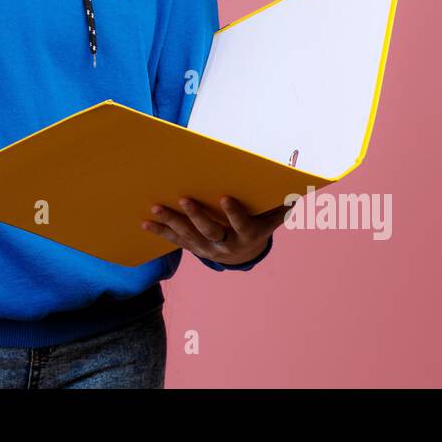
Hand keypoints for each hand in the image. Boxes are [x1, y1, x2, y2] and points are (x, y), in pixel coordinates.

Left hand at [142, 196, 287, 266]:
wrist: (243, 255)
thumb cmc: (258, 223)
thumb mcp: (272, 216)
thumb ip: (281, 203)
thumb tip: (295, 186)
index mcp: (247, 235)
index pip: (242, 224)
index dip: (234, 213)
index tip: (225, 197)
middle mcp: (226, 245)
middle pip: (211, 231)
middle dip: (197, 216)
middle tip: (184, 199)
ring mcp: (207, 249)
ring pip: (188, 236)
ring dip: (172, 222)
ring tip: (156, 207)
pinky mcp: (193, 248)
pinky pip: (175, 240)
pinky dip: (160, 231)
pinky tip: (145, 221)